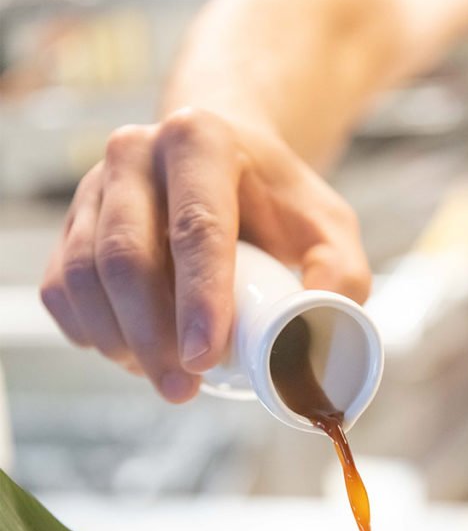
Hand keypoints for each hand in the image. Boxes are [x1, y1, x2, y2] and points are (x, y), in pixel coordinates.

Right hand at [41, 108, 370, 401]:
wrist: (224, 164)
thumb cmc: (277, 204)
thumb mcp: (328, 228)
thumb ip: (340, 278)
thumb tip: (320, 337)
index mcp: (201, 140)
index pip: (195, 226)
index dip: (198, 299)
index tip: (205, 358)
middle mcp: (135, 152)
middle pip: (126, 256)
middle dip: (152, 337)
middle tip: (182, 389)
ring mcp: (95, 188)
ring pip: (86, 277)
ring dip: (120, 342)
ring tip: (163, 375)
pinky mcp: (72, 224)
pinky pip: (63, 288)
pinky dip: (91, 333)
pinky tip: (130, 353)